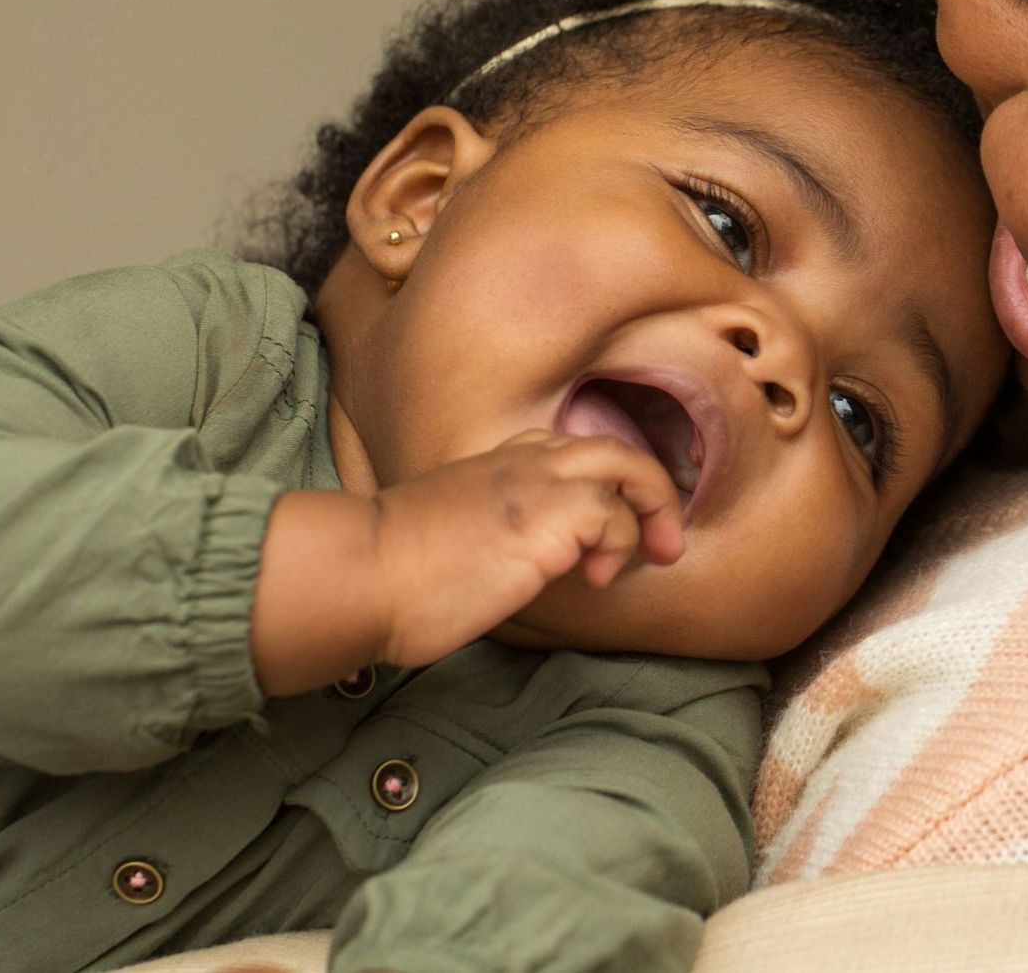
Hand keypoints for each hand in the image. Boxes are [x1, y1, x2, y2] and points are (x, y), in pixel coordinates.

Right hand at [370, 431, 683, 668]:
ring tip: (653, 555)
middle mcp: (519, 461)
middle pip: (611, 448)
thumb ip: (485, 534)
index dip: (601, 483)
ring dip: (653, 510)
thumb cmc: (390, 573)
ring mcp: (535, 484)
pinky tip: (595, 579)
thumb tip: (507, 568)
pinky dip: (620, 544)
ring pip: (627, 465)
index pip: (564, 449)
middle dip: (651, 489)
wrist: (363, 573)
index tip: (610, 527)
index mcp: (492, 464)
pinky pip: (613, 514)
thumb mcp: (446, 537)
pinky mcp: (546, 518)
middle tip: (664, 541)